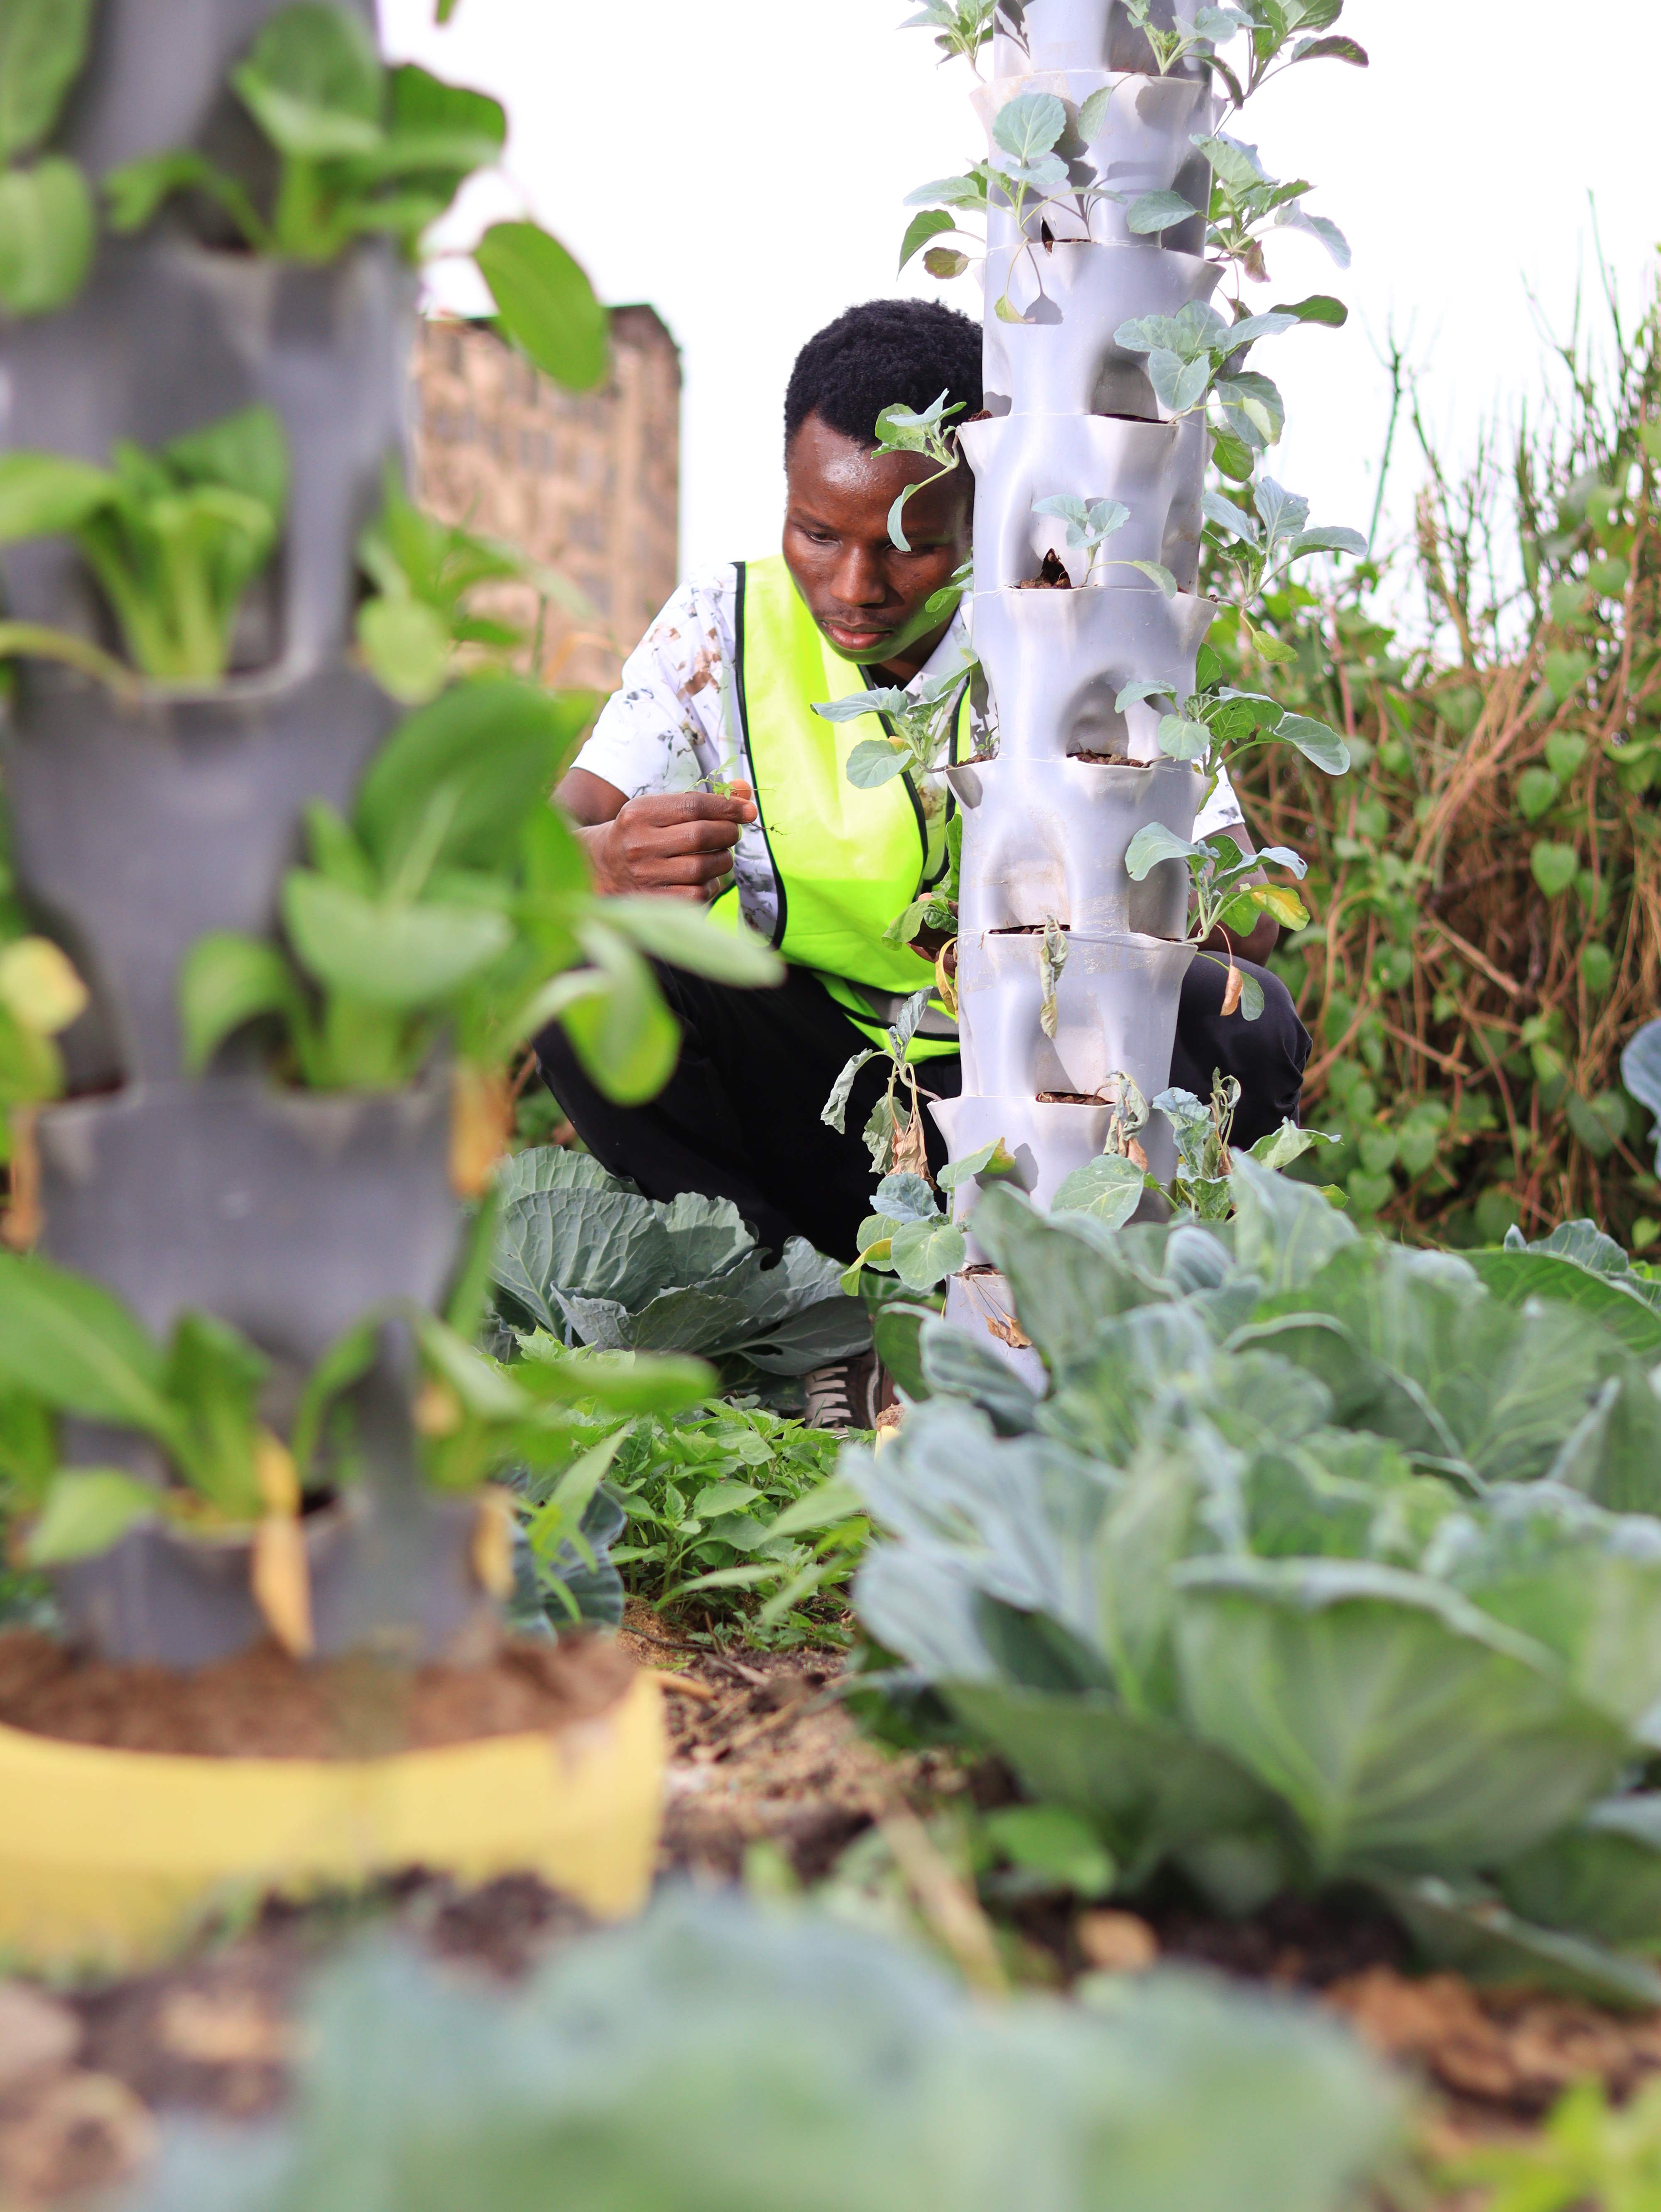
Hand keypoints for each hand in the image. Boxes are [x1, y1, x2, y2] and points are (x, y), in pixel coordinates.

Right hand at [583, 784, 756, 901]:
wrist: (598, 869)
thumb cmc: (639, 834)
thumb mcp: (660, 810)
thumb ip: (702, 801)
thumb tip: (744, 791)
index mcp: (639, 814)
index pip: (694, 806)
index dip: (728, 807)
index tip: (748, 810)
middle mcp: (639, 844)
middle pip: (702, 836)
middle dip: (728, 833)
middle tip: (731, 833)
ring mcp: (645, 875)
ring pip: (704, 867)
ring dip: (723, 860)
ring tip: (719, 855)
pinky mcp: (653, 901)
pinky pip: (698, 893)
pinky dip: (711, 885)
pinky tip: (705, 878)